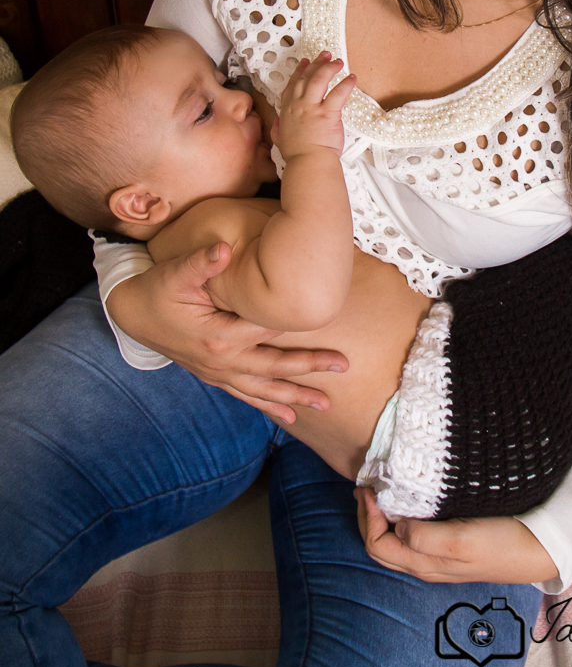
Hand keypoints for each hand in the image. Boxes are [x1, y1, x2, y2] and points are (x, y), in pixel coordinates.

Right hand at [105, 243, 347, 423]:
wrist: (133, 312)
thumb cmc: (158, 289)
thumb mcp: (176, 272)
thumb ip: (201, 262)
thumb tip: (222, 249)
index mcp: (219, 336)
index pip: (268, 334)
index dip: (298, 335)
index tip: (328, 331)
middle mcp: (221, 361)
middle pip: (274, 367)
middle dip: (309, 368)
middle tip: (343, 366)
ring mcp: (218, 372)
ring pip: (263, 389)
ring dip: (295, 396)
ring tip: (325, 405)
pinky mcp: (214, 375)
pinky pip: (247, 395)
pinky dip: (269, 405)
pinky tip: (290, 417)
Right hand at [271, 52, 355, 159]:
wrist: (307, 163)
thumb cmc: (297, 155)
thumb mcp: (279, 139)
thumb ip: (278, 128)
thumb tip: (278, 122)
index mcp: (287, 110)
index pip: (292, 84)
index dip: (299, 71)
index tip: (305, 62)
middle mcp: (298, 105)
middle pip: (306, 77)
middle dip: (316, 63)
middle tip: (325, 54)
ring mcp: (312, 108)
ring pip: (319, 79)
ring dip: (329, 67)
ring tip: (338, 62)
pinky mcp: (327, 114)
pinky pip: (338, 94)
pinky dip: (346, 84)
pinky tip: (351, 78)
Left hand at [354, 487, 558, 583]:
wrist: (536, 549)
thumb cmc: (500, 542)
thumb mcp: (461, 540)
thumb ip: (425, 538)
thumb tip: (397, 527)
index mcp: (423, 564)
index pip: (376, 545)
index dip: (367, 518)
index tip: (370, 489)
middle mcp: (425, 564)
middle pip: (380, 547)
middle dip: (367, 518)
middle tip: (366, 486)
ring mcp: (437, 557)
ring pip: (394, 541)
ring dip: (382, 517)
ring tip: (381, 489)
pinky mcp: (449, 545)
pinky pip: (412, 536)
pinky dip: (399, 517)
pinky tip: (407, 499)